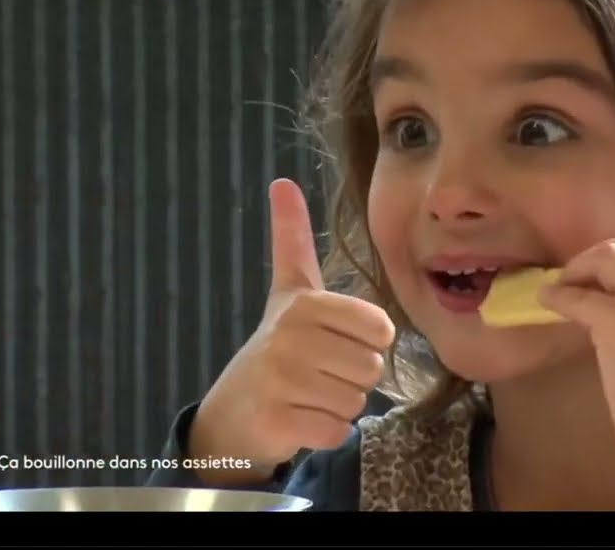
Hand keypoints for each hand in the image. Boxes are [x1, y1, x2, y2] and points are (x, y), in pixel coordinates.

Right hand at [189, 178, 395, 482]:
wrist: (234, 408)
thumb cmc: (277, 346)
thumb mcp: (288, 289)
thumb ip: (292, 239)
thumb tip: (282, 182)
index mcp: (304, 303)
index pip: (381, 328)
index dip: (368, 342)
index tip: (337, 341)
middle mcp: (289, 338)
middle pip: (372, 368)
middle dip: (354, 378)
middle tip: (320, 372)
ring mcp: (280, 381)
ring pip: (357, 401)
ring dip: (340, 405)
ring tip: (309, 394)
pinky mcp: (276, 422)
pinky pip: (337, 430)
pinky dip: (326, 431)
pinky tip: (301, 419)